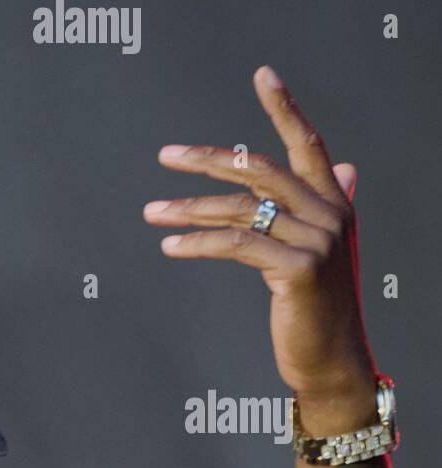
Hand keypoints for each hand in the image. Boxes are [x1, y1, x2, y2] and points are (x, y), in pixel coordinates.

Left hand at [144, 65, 378, 416]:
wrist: (331, 361)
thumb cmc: (317, 309)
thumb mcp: (322, 253)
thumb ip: (325, 209)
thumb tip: (346, 166)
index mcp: (335, 204)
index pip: (307, 145)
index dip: (285, 107)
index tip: (262, 74)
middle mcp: (330, 214)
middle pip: (258, 170)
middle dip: (207, 158)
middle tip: (165, 154)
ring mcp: (316, 241)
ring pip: (240, 209)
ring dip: (188, 208)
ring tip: (152, 211)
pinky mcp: (297, 270)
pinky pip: (235, 245)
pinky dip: (197, 244)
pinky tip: (169, 246)